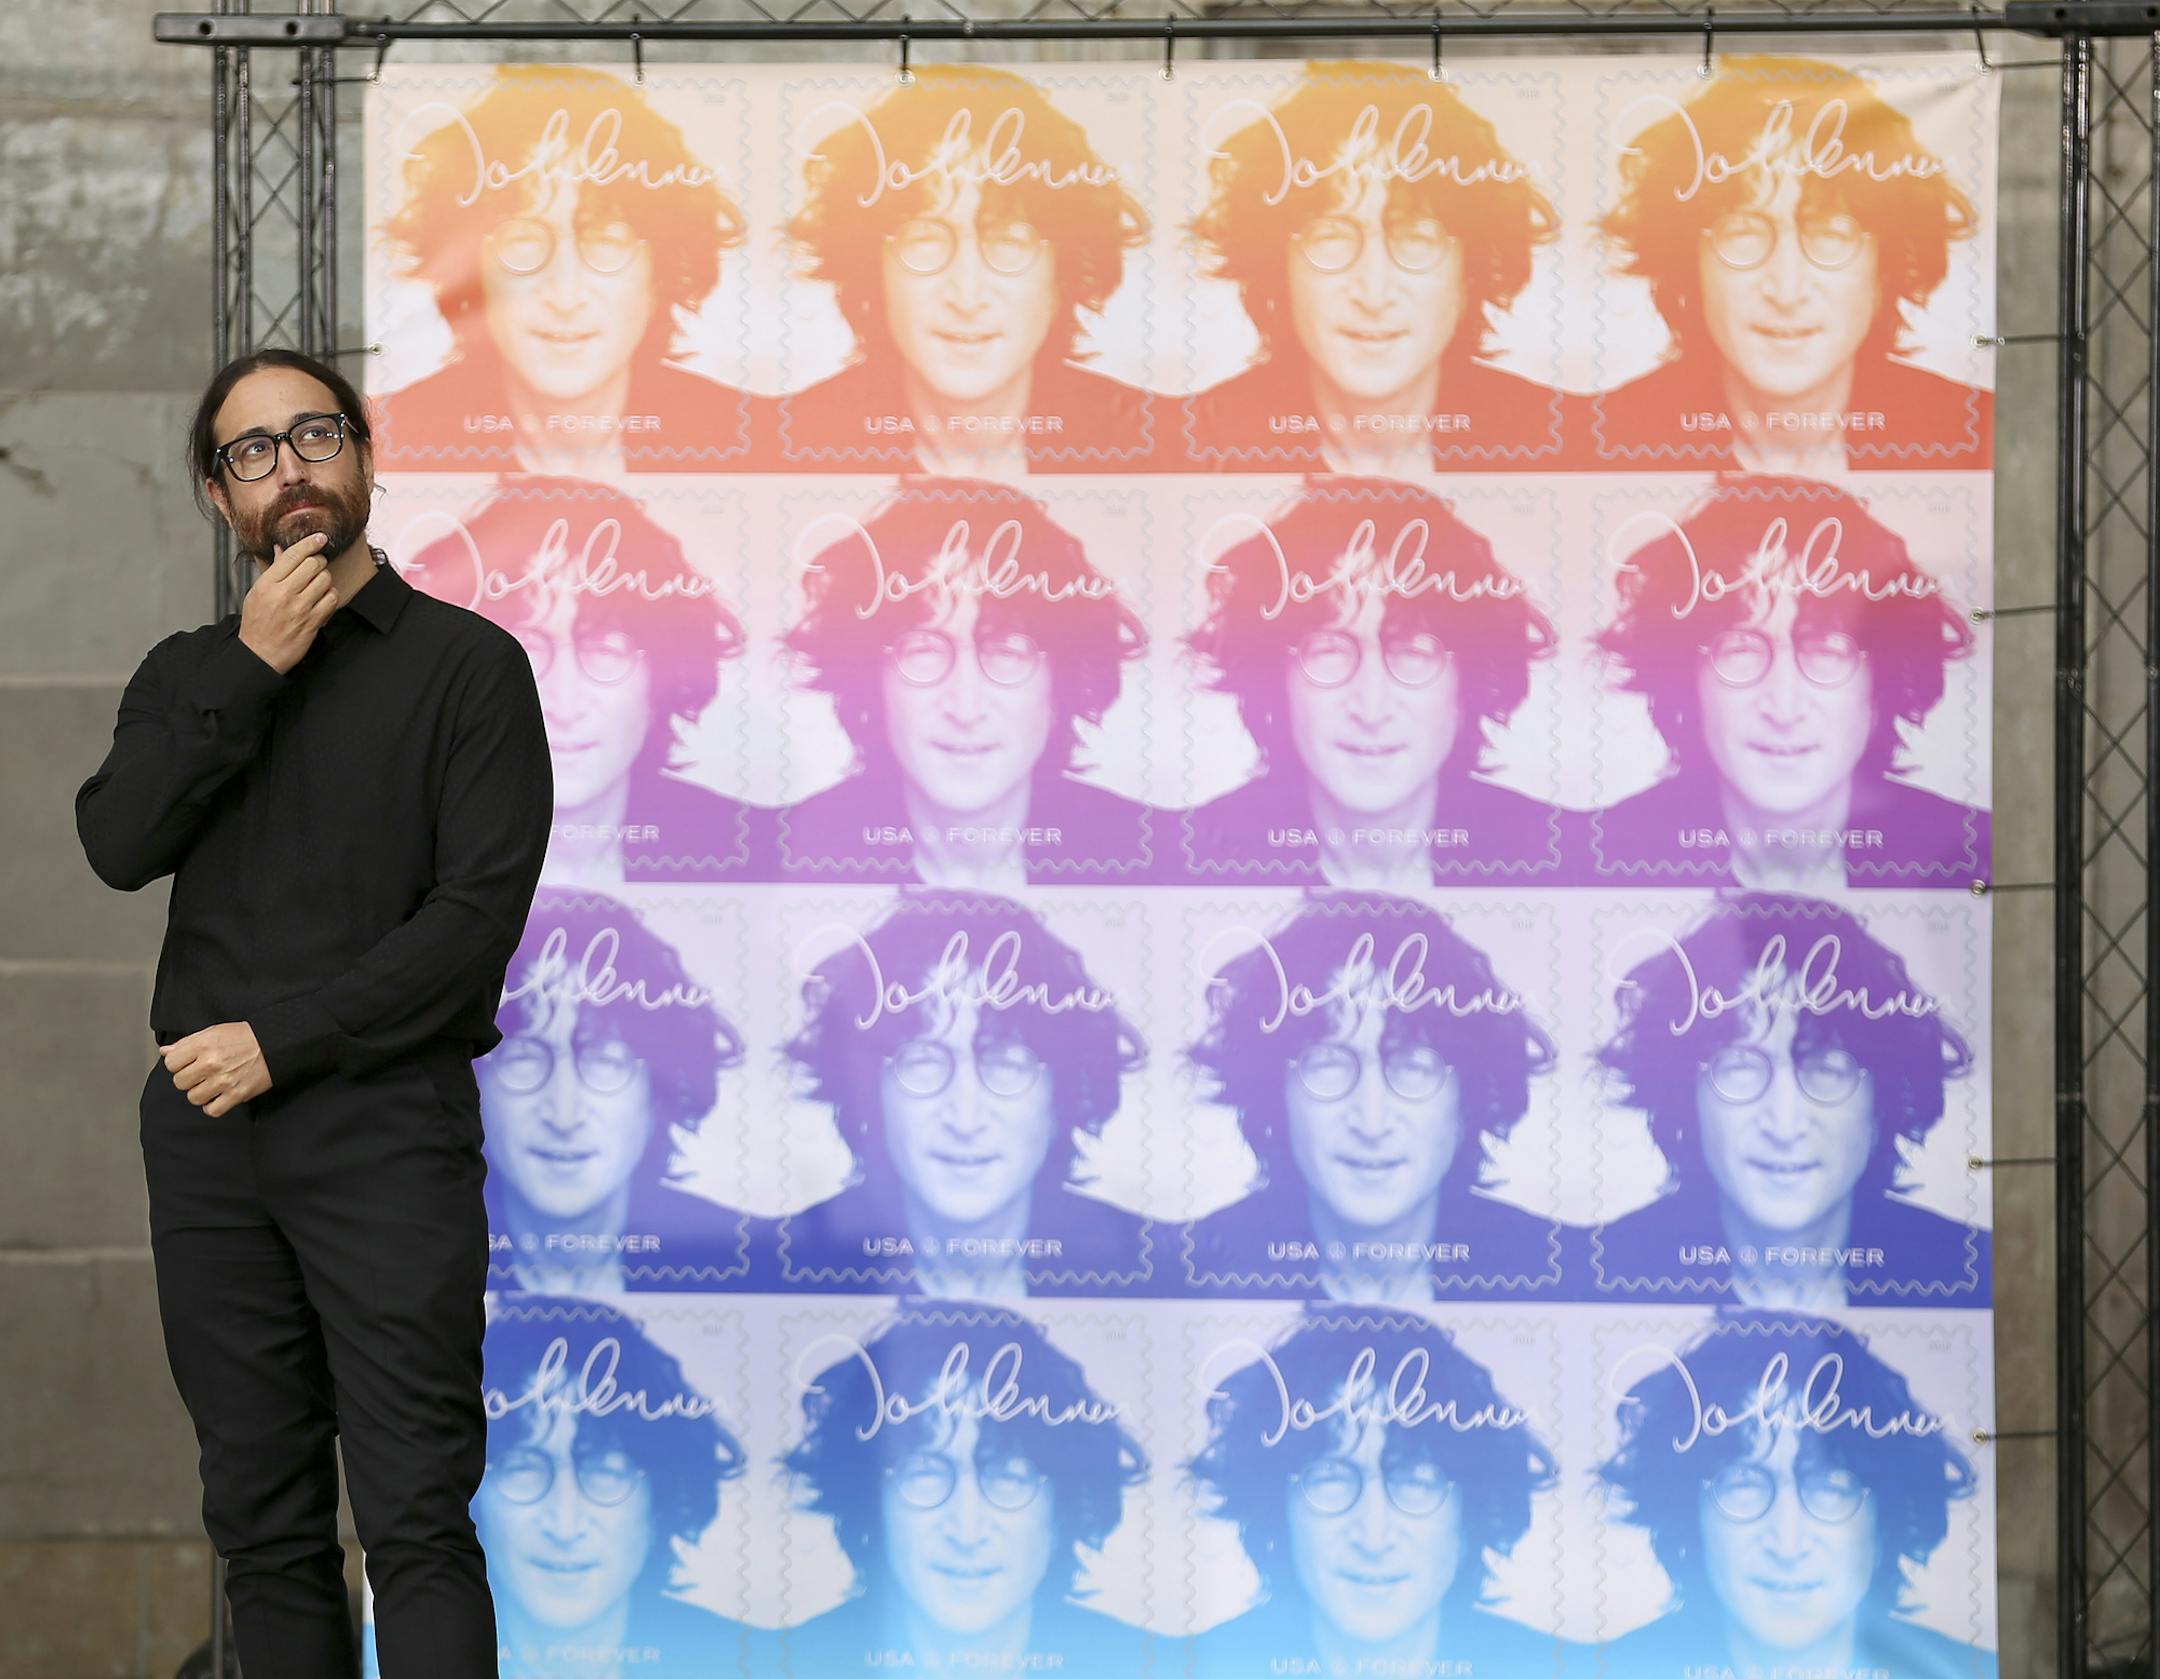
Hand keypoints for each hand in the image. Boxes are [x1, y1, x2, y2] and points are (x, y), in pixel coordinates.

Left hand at [163, 1023, 271, 1117]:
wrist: (276, 1044)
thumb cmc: (246, 1037)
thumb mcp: (214, 1032)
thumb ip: (187, 1042)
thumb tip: (166, 1052)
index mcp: (204, 1045)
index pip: (171, 1063)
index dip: (178, 1064)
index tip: (188, 1063)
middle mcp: (211, 1063)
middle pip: (180, 1082)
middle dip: (189, 1079)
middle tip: (201, 1074)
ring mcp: (224, 1081)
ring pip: (193, 1098)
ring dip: (201, 1093)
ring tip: (212, 1084)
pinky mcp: (236, 1095)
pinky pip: (211, 1110)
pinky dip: (212, 1106)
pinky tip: (218, 1096)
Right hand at [238, 532, 338, 674]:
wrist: (260, 654)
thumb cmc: (257, 623)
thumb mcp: (256, 592)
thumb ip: (273, 570)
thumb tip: (281, 549)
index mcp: (267, 584)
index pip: (293, 554)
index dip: (310, 542)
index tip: (320, 538)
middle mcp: (284, 594)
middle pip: (313, 564)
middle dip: (318, 561)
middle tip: (316, 565)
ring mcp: (300, 608)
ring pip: (325, 579)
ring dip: (325, 579)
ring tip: (317, 585)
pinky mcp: (313, 622)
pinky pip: (332, 599)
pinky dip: (331, 596)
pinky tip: (322, 599)